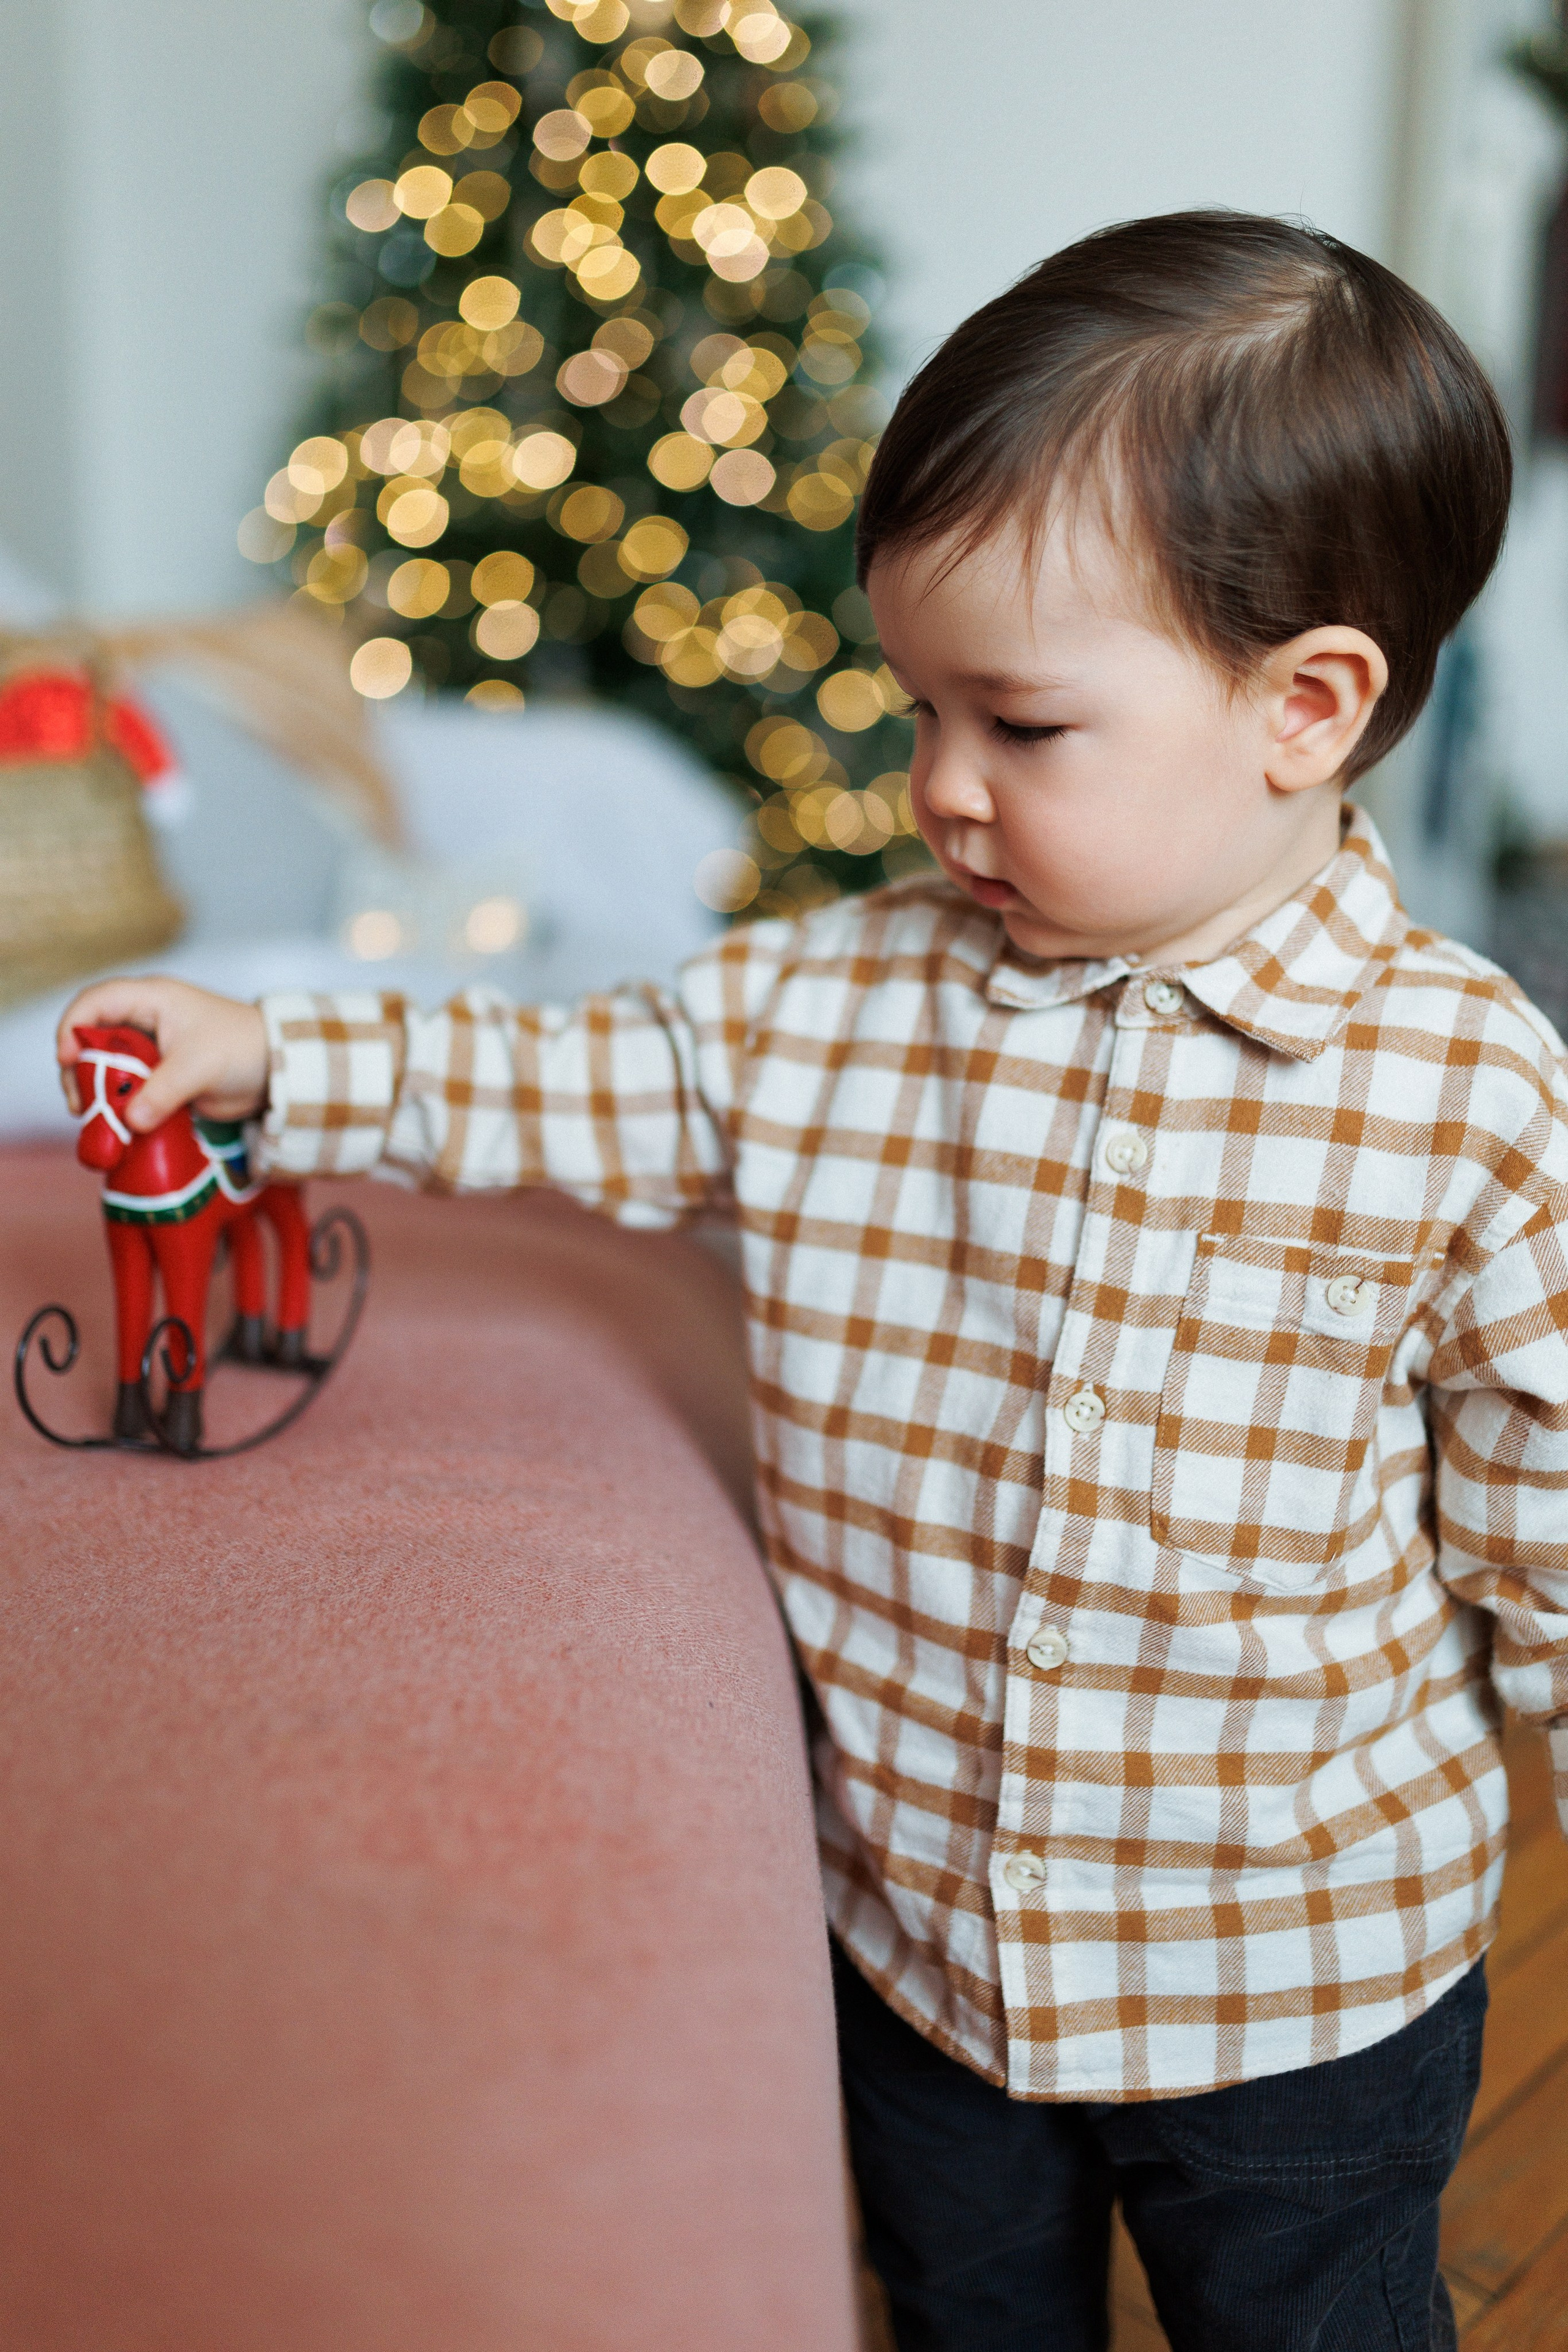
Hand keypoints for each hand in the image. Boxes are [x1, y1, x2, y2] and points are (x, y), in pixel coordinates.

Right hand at [57, 977, 268, 1131]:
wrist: (277, 1071)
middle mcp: (144, 1020)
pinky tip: (115, 1126)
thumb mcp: (199, 1067)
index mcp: (152, 999)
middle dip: (79, 1070)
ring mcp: (149, 1049)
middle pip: (91, 1038)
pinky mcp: (157, 1077)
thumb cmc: (242, 1049)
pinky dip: (116, 1106)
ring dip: (96, 1093)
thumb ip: (162, 1092)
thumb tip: (130, 1121)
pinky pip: (125, 1089)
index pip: (96, 1001)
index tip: (66, 1059)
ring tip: (95, 1120)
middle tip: (81, 1105)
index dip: (73, 1027)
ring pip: (105, 1067)